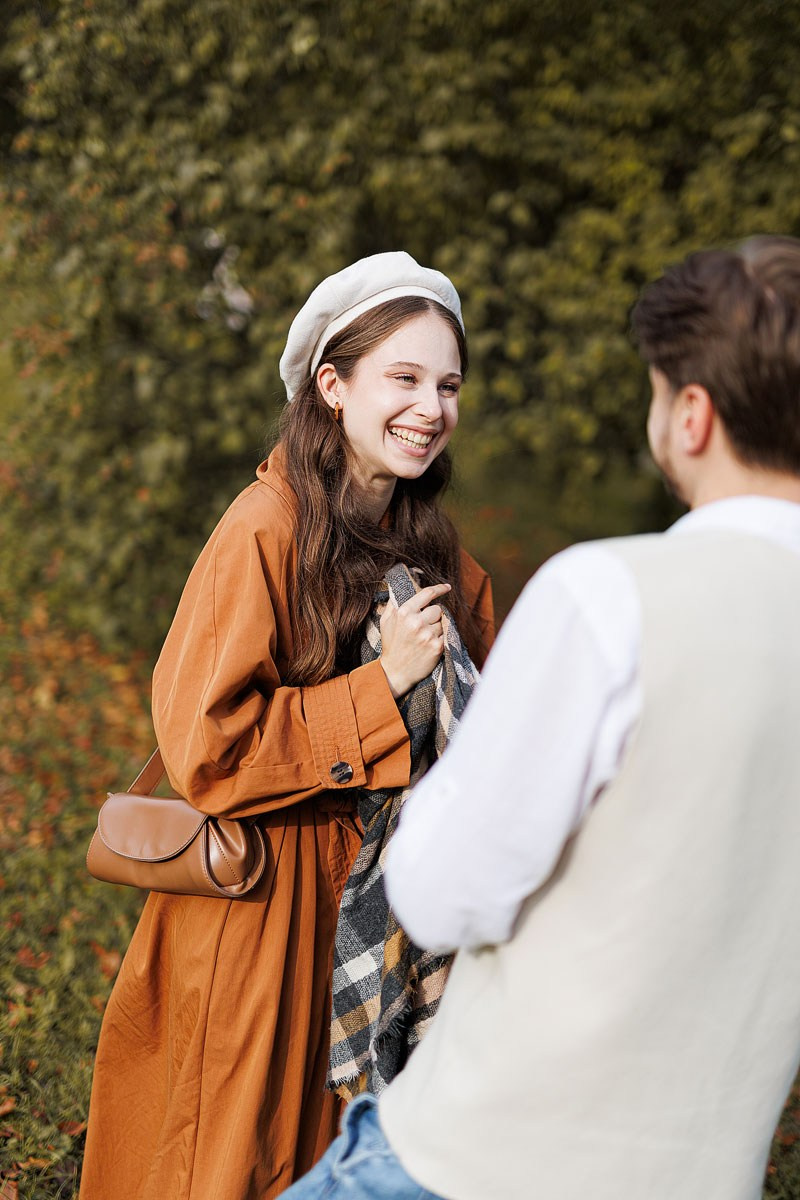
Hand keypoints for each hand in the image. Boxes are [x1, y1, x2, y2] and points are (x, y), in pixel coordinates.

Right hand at [379, 583, 450, 699]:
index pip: (427, 594)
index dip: (439, 589)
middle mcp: (416, 622)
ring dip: (436, 629)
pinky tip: (428, 646)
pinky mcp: (436, 646)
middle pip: (437, 609)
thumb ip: (394, 604)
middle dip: (433, 616)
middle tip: (423, 627)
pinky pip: (445, 635)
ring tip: (423, 639)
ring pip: (442, 623)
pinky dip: (439, 639)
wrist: (395, 672)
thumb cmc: (391, 645)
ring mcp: (427, 634)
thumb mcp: (386, 622)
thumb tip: (399, 590)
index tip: (447, 587)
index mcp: (404, 612)